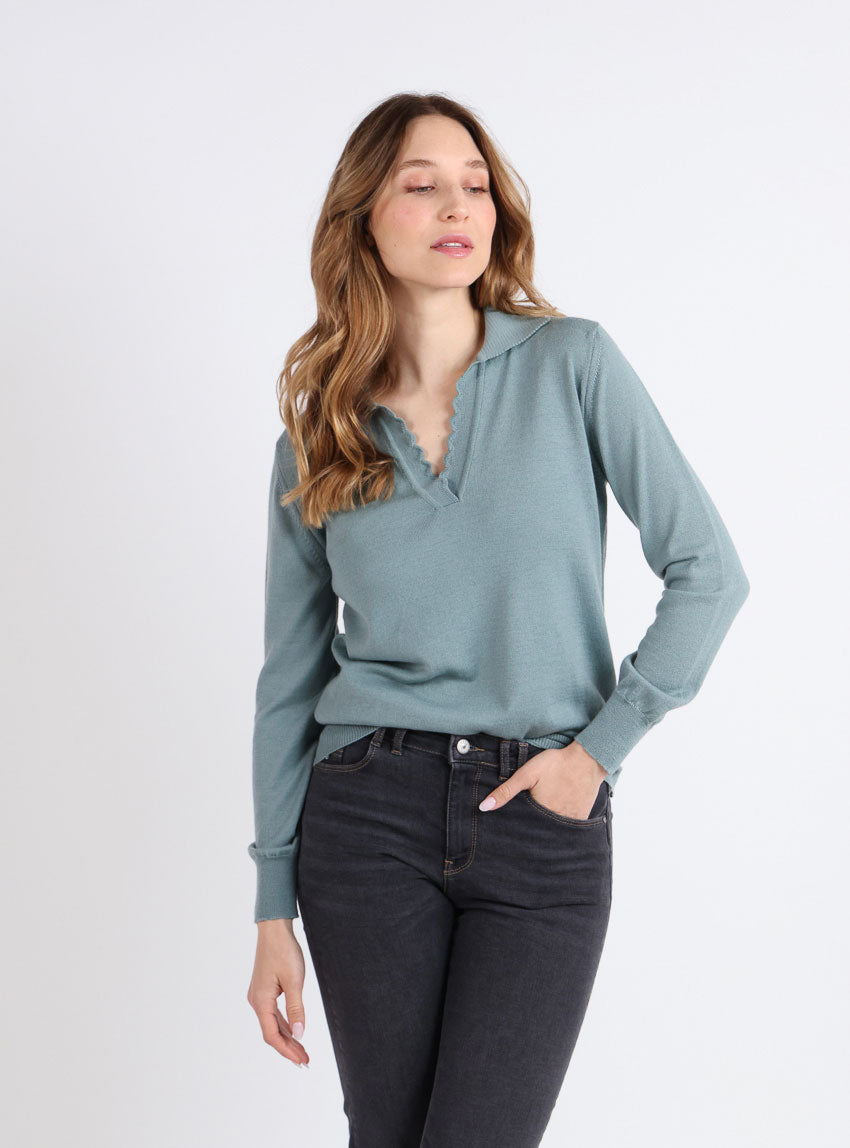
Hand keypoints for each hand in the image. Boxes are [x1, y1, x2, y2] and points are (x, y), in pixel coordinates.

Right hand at [247, 919, 309, 1067]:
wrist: (274, 930)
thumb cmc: (284, 951)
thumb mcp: (294, 981)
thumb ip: (296, 1009)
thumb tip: (300, 1035)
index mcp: (261, 1001)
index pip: (272, 1035)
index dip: (287, 1050)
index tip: (301, 1061)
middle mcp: (256, 1001)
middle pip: (271, 1032)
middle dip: (288, 1048)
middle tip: (305, 1061)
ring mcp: (259, 995)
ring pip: (272, 1023)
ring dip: (287, 1037)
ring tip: (302, 1050)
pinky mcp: (264, 989)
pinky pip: (273, 1013)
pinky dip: (284, 1024)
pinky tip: (294, 1031)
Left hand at [478, 741, 607, 819]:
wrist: (587, 759)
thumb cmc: (555, 764)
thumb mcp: (527, 774)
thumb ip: (506, 791)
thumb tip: (483, 808)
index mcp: (540, 814)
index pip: (523, 829)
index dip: (516, 827)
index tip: (510, 829)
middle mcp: (556, 823)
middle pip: (538, 832)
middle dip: (530, 830)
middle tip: (525, 823)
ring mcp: (570, 822)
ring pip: (553, 831)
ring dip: (546, 828)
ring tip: (540, 820)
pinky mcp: (581, 818)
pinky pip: (568, 827)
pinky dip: (561, 825)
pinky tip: (556, 815)